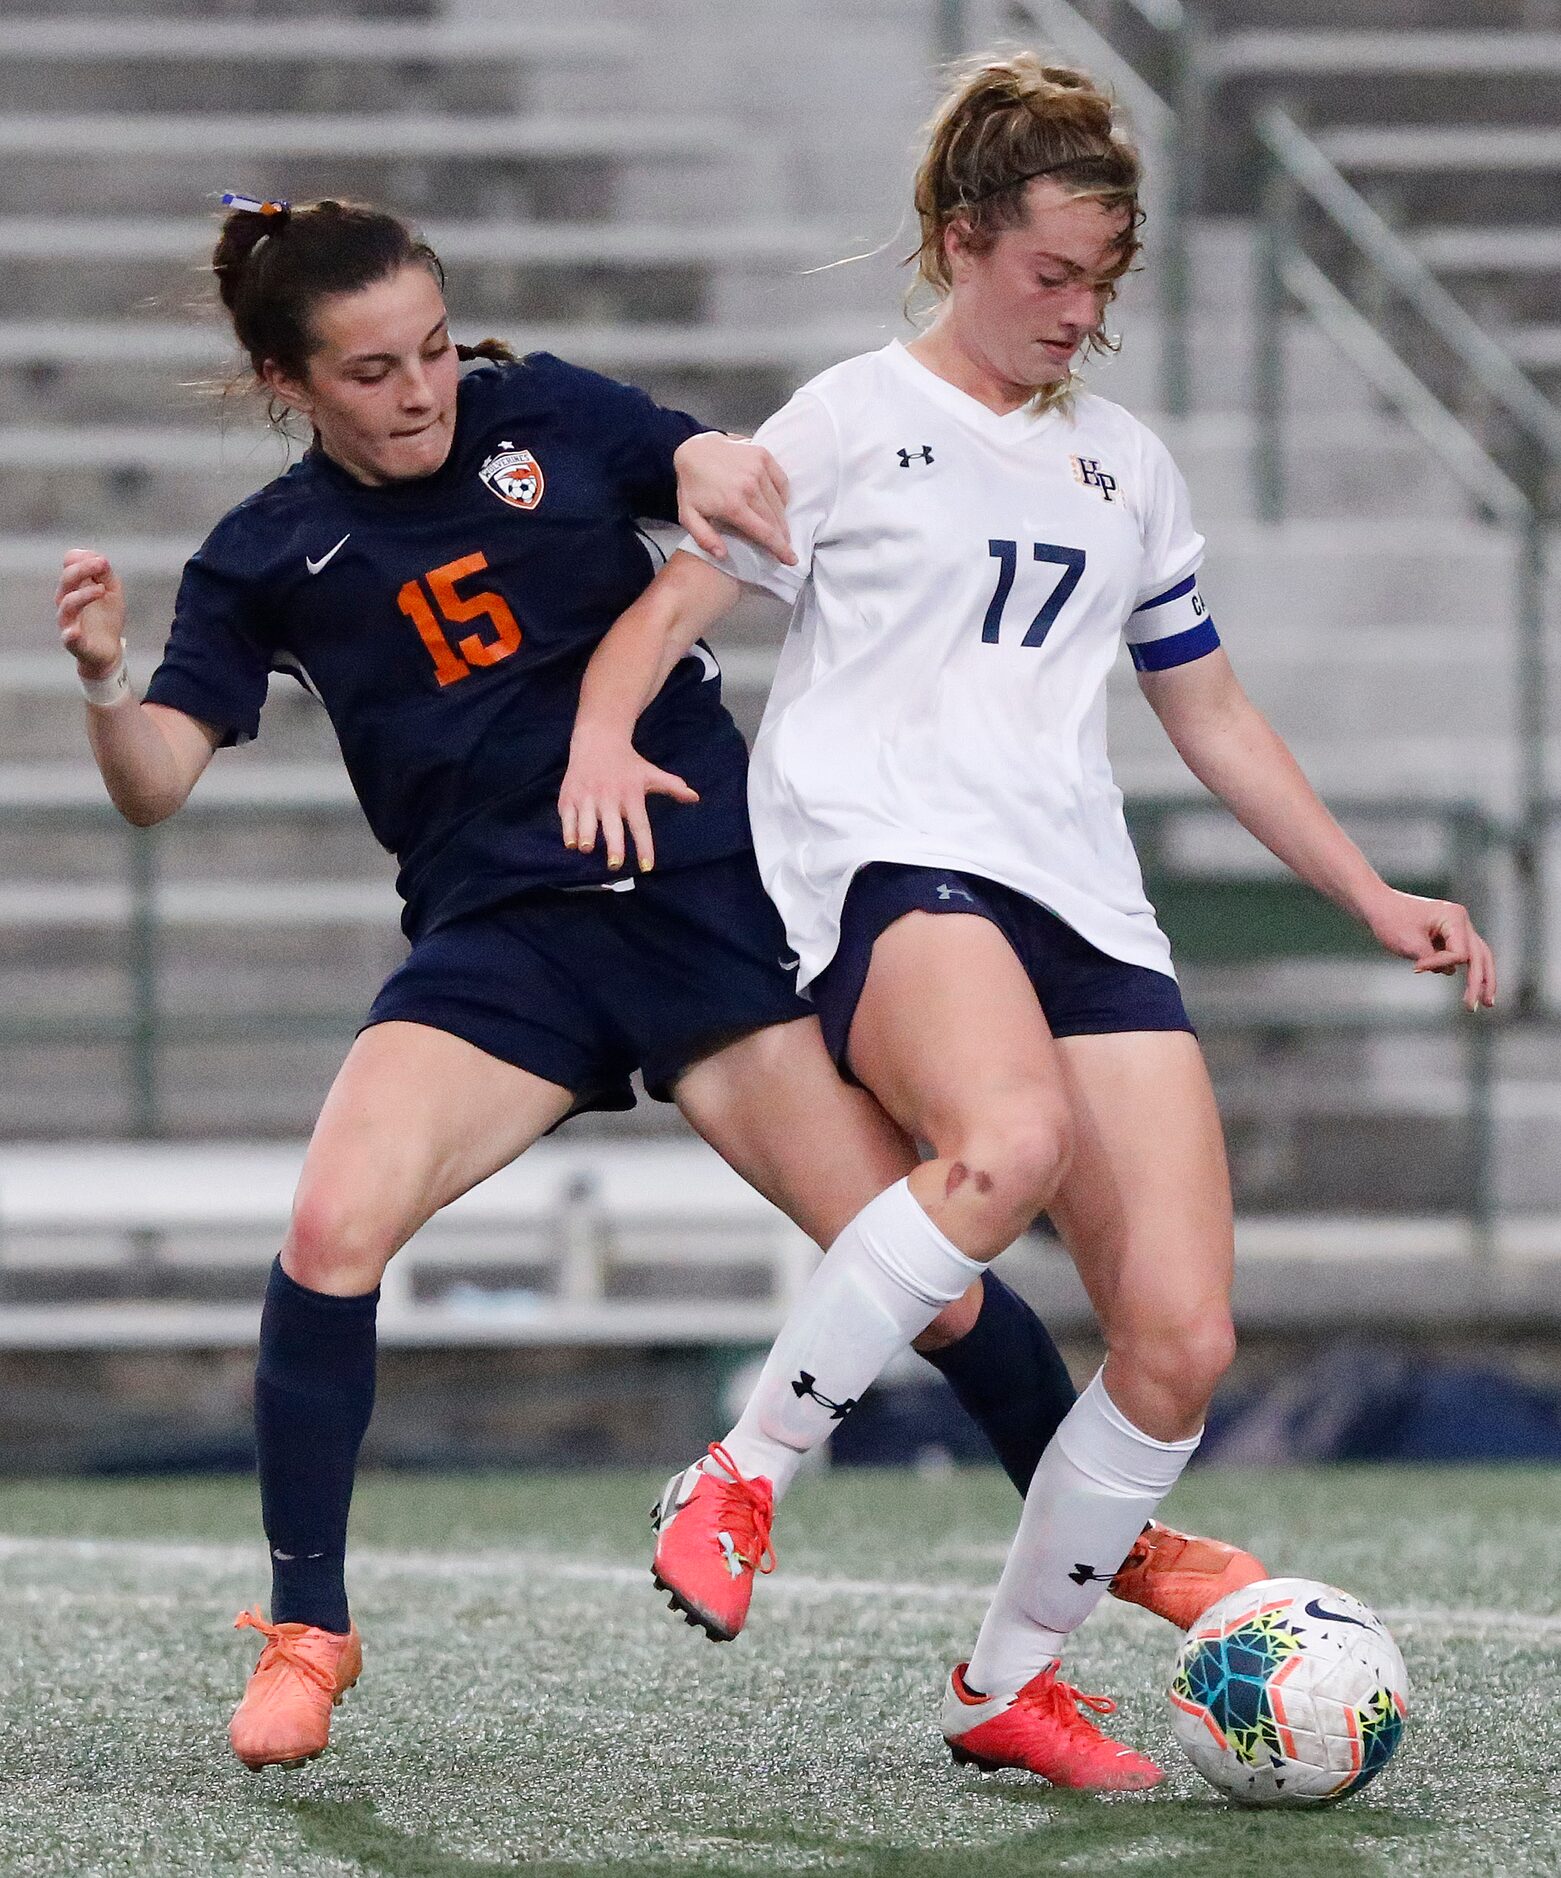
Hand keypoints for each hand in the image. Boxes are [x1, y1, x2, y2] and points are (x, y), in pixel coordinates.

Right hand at [56, 549, 125, 678]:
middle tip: (101, 564)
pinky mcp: (75, 643)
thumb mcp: (112, 592)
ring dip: (83, 595)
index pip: (70, 567)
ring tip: (101, 590)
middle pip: (66, 581)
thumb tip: (98, 557)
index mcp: (73, 588)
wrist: (108, 650)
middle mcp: (66, 602)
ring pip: (67, 605)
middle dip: (82, 570)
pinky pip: (67, 638)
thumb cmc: (106, 618)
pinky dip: (70, 635)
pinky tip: (74, 631)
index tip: (102, 561)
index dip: (83, 560)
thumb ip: (105, 574)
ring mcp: (68, 622)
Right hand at [558, 728, 698, 872]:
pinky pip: (567, 818)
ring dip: (586, 836)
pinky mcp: (569, 797)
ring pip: (586, 821)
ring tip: (587, 850)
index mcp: (631, 795)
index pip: (640, 825)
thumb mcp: (650, 773)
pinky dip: (569, 831)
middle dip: (613, 845)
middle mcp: (609, 797)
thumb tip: (695, 797)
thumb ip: (672, 786)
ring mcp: (587, 797)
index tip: (647, 866)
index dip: (644, 847)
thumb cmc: (628, 763)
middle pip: (612, 826)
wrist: (598, 739)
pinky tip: (572, 844)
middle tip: (615, 864)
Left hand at [673, 433, 795, 566]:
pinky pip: (782, 482)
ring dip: (782, 520)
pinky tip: (777, 505)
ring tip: (781, 530)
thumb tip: (722, 554)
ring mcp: (758, 469)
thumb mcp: (688, 516)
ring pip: (780, 503)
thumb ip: (704, 538)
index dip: (780, 549)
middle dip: (782, 538)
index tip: (791, 560)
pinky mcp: (763, 456)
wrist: (694, 449)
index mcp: (733, 505)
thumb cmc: (692, 486)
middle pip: (775, 520)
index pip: (765, 533)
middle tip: (785, 548)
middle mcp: (749, 486)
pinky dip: (783, 496)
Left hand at [1365, 887, 1496, 1010]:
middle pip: (1480, 955)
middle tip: (1484, 1005)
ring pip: (1477, 956)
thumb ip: (1432, 961)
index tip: (1416, 967)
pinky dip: (1464, 971)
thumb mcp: (1410, 944)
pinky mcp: (1448, 936)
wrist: (1376, 905)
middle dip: (1482, 982)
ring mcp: (1456, 928)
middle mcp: (1460, 921)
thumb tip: (1449, 971)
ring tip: (1485, 1002)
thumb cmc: (1390, 920)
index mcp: (1454, 917)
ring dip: (1481, 979)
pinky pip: (1462, 956)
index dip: (1440, 964)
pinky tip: (1467, 988)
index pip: (1459, 952)